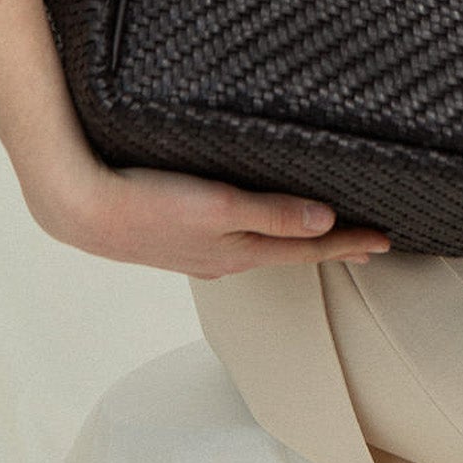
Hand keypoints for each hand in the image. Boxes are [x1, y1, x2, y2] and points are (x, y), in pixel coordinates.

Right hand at [21, 140, 391, 278]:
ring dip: (296, 240)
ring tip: (323, 235)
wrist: (78, 207)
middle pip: (290, 251)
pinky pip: (234, 238)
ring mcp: (198, 251)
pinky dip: (261, 233)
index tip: (385, 241)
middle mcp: (224, 258)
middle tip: (368, 245)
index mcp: (238, 252)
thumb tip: (326, 221)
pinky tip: (254, 225)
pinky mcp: (176, 236)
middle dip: (330, 246)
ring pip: (262, 246)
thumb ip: (271, 213)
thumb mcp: (217, 206)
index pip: (308, 248)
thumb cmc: (146, 204)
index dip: (348, 242)